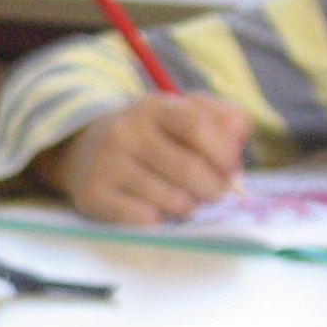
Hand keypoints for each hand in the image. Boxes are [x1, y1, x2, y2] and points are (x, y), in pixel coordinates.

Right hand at [43, 94, 253, 224]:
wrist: (86, 152)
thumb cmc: (151, 136)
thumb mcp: (183, 114)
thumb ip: (221, 118)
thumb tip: (241, 133)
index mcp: (152, 107)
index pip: (200, 128)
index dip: (225, 155)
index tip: (233, 170)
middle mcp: (124, 131)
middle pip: (190, 170)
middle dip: (214, 189)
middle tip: (215, 192)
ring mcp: (106, 164)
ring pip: (172, 200)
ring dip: (190, 207)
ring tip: (185, 200)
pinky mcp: (93, 195)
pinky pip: (147, 219)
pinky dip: (161, 218)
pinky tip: (155, 207)